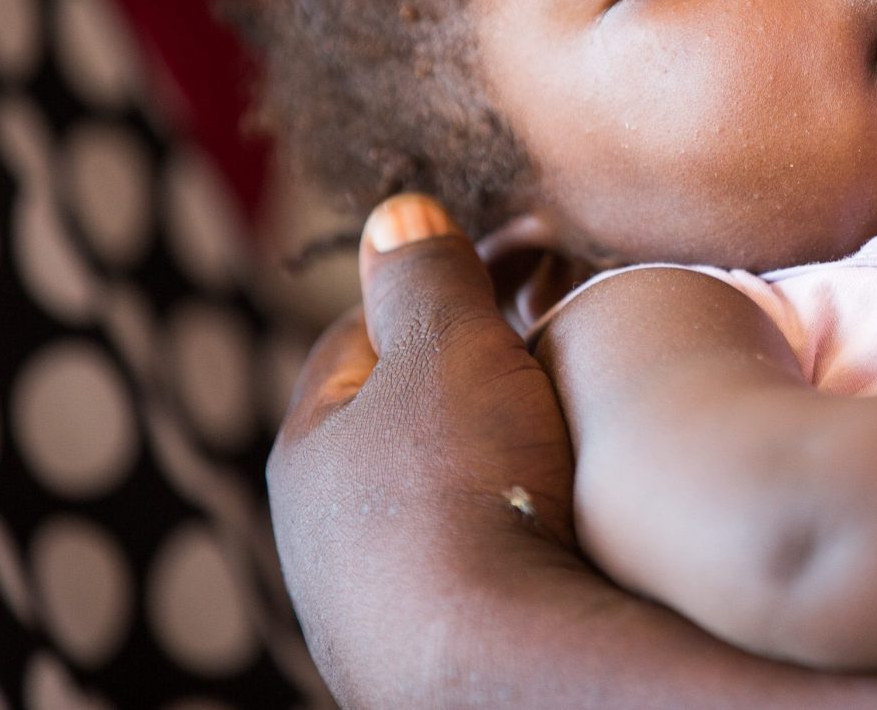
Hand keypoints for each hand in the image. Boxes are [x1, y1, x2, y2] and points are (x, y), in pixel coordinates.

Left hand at [267, 194, 579, 705]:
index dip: (436, 284)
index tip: (515, 259)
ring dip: (489, 451)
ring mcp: (372, 603)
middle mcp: (325, 533)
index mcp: (312, 448)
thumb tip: (394, 212)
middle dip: (468, 371)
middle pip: (398, 420)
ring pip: (432, 496)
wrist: (499, 666)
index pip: (361, 335)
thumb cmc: (466, 488)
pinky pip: (468, 558)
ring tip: (564, 425)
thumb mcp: (450, 349)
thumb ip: (425, 276)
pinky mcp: (425, 653)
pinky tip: (557, 520)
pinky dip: (506, 521)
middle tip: (550, 335)